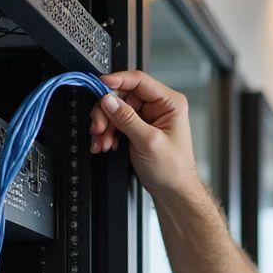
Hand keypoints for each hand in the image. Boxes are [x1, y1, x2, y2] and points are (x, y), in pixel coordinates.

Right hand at [90, 69, 200, 196]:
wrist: (173, 191)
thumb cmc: (173, 170)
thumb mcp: (149, 142)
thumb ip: (127, 119)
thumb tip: (108, 100)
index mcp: (170, 103)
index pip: (138, 81)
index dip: (116, 81)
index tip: (99, 86)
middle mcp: (158, 106)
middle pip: (122, 96)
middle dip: (107, 112)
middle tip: (98, 127)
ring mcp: (147, 117)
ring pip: (116, 110)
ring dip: (105, 126)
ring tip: (103, 141)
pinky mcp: (137, 128)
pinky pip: (116, 123)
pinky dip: (108, 133)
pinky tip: (106, 144)